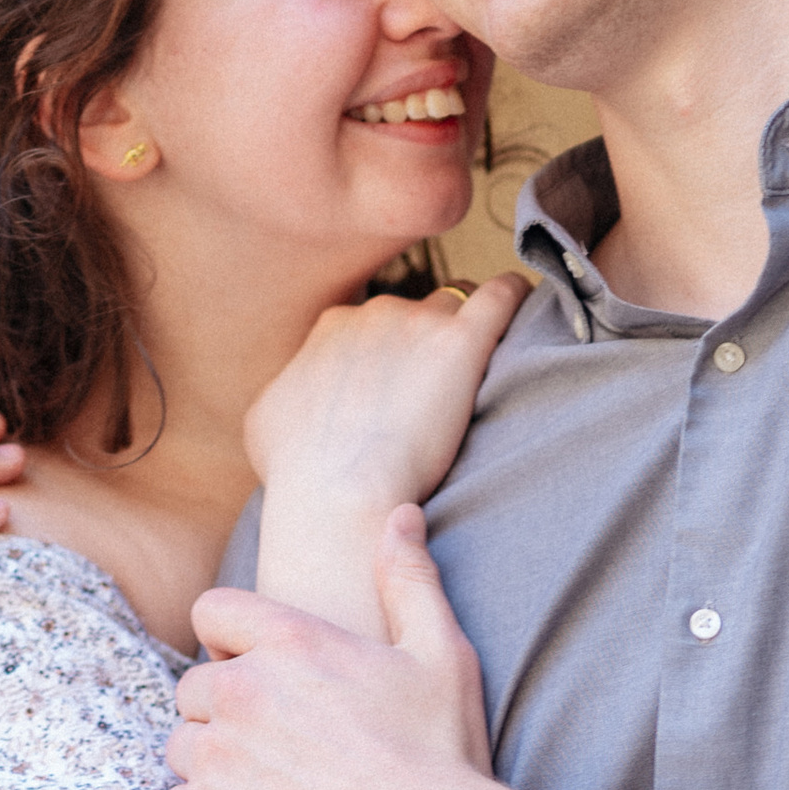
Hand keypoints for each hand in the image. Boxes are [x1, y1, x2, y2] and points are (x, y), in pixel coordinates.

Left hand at [167, 507, 512, 789]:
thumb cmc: (442, 756)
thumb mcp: (440, 654)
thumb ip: (408, 579)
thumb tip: (399, 515)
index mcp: (290, 641)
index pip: (212, 612)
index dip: (233, 642)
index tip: (264, 675)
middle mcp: (240, 690)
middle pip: (195, 687)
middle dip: (227, 712)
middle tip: (282, 750)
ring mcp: (214, 755)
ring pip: (184, 746)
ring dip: (216, 764)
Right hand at [243, 274, 525, 521]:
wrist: (336, 493)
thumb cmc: (298, 473)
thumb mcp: (265, 425)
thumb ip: (286, 395)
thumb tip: (292, 398)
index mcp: (331, 328)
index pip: (375, 325)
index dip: (392, 356)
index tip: (402, 391)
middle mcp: (373, 312)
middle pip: (417, 313)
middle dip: (427, 345)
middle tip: (438, 395)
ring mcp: (419, 322)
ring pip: (458, 305)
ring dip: (466, 333)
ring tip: (483, 371)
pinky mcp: (461, 343)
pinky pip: (503, 296)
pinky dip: (514, 300)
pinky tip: (523, 310)